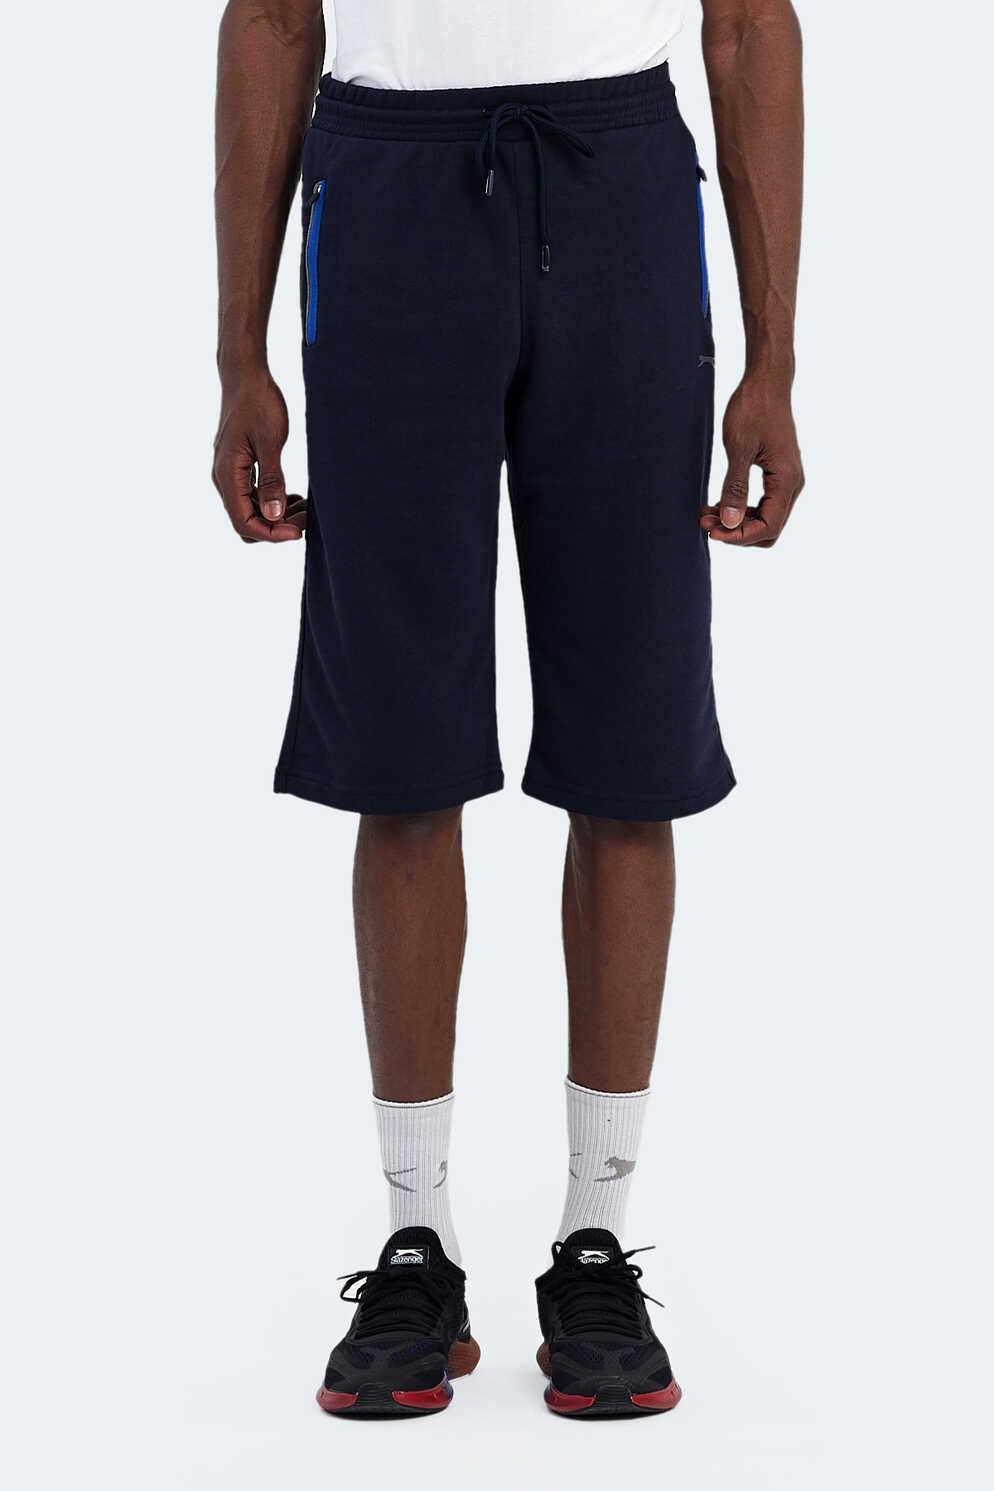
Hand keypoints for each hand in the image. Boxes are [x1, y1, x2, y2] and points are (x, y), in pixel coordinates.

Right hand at [212, 370, 305, 542]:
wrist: (246, 377)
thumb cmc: (258, 403)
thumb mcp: (270, 441)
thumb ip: (272, 479)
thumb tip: (274, 515)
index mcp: (228, 474)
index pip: (244, 522)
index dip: (271, 534)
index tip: (298, 532)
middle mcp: (225, 479)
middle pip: (246, 522)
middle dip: (276, 528)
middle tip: (306, 518)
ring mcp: (231, 475)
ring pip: (252, 512)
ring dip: (278, 516)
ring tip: (306, 508)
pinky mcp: (241, 469)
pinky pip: (254, 498)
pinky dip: (274, 503)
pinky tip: (295, 497)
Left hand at [701, 374, 803, 546]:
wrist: (767, 382)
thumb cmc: (753, 408)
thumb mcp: (739, 449)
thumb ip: (735, 488)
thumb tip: (729, 522)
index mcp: (786, 480)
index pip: (768, 527)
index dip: (740, 536)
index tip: (712, 532)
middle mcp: (792, 484)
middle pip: (769, 529)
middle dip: (737, 532)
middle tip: (705, 523)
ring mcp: (787, 479)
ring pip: (765, 518)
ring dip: (737, 522)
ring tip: (706, 515)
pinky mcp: (778, 473)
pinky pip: (763, 503)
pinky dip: (741, 509)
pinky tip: (717, 503)